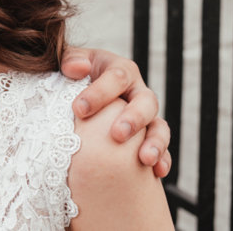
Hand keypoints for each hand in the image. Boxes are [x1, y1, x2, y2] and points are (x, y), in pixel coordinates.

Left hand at [60, 46, 171, 177]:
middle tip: (117, 135)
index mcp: (120, 70)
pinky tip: (157, 172)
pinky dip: (163, 159)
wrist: (79, 90)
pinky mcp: (149, 137)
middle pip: (146, 101)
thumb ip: (70, 60)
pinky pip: (163, 149)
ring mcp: (146, 116)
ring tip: (145, 159)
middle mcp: (137, 91)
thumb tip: (77, 67)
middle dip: (134, 118)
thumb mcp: (70, 62)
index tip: (79, 109)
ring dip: (155, 142)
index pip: (116, 77)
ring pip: (159, 126)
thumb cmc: (73, 76)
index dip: (99, 93)